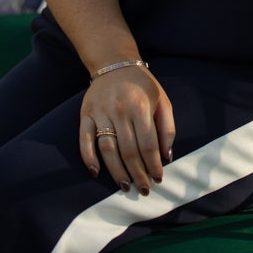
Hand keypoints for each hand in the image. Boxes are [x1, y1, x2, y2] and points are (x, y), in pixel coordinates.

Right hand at [80, 67, 175, 194]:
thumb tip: (167, 156)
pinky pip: (85, 140)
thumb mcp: (162, 100)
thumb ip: (167, 128)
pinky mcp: (85, 114)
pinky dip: (88, 158)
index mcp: (140, 107)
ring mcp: (100, 113)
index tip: (158, 178)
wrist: (114, 63)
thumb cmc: (142, 86)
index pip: (148, 144)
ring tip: (125, 186)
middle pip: (129, 151)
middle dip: (137, 173)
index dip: (153, 164)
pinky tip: (96, 173)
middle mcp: (119, 110)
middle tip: (143, 189)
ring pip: (108, 149)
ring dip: (116, 171)